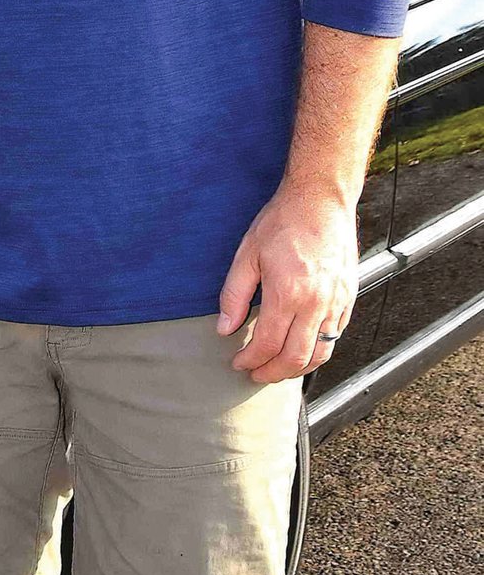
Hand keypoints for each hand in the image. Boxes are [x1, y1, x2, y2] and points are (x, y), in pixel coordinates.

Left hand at [217, 182, 358, 382]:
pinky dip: (318, 350)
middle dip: (272, 373)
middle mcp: (316, 303)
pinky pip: (335, 336)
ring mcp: (336, 302)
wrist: (320, 200)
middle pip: (296, 358)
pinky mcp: (348, 298)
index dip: (251, 359)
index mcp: (288, 293)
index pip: (268, 344)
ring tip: (277, 368)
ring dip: (297, 368)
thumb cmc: (283, 221)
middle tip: (255, 374)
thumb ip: (234, 295)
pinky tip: (302, 347)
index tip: (238, 362)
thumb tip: (224, 328)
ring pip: (321, 353)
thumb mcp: (247, 254)